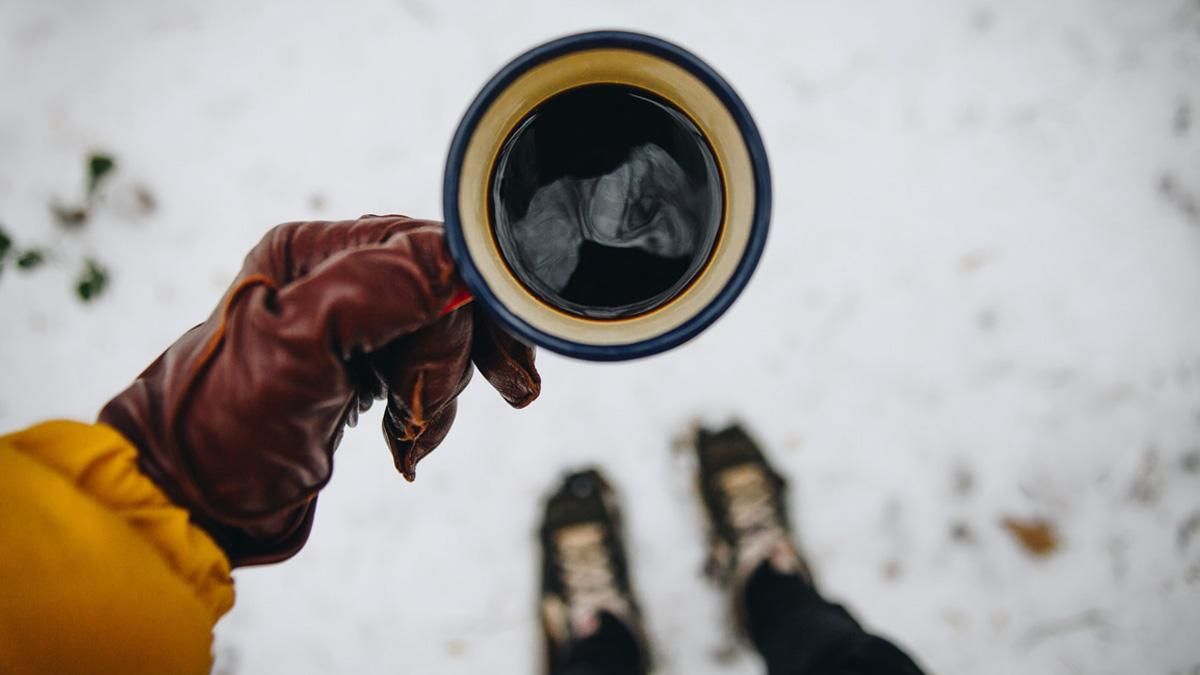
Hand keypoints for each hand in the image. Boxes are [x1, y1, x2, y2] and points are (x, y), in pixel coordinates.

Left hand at [100, 215, 539, 565]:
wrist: (199, 498)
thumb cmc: (231, 422)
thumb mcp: (300, 345)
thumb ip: (378, 288)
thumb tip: (456, 262)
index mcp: (317, 250)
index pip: (431, 252)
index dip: (471, 309)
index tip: (504, 371)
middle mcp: (336, 273)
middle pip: (445, 296)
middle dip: (448, 366)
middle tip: (424, 421)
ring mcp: (350, 320)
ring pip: (443, 338)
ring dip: (438, 397)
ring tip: (408, 442)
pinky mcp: (361, 364)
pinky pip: (425, 372)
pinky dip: (425, 412)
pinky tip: (405, 445)